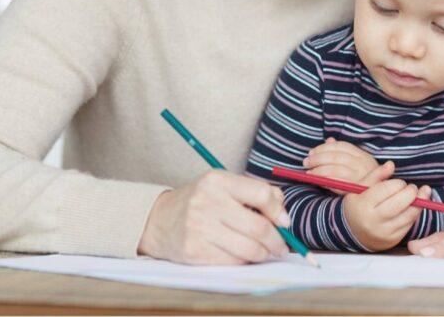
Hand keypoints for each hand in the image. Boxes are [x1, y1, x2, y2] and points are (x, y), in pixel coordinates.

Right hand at [137, 170, 291, 264]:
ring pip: (250, 249)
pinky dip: (244, 262)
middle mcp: (207, 202)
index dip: (278, 211)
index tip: (283, 222)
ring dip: (263, 254)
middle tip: (280, 246)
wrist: (160, 220)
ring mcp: (199, 228)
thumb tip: (284, 218)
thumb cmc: (200, 202)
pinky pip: (234, 263)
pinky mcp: (195, 251)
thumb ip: (255, 193)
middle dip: (277, 242)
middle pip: (259, 227)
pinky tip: (240, 255)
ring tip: (261, 252)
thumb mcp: (222, 186)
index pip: (262, 194)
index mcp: (217, 180)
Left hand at [303, 137, 379, 186]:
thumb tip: (329, 140)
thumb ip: (342, 152)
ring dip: (319, 170)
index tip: (311, 152)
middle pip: (336, 157)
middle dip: (318, 158)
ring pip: (336, 169)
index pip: (341, 146)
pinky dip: (325, 181)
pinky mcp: (356, 190)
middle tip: (306, 162)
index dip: (324, 148)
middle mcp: (364, 165)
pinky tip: (317, 181)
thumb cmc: (364, 179)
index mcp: (363, 155)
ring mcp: (361, 177)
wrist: (377, 200)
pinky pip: (337, 183)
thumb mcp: (356, 163)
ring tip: (309, 172)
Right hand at [344, 161, 428, 251]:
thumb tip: (391, 164)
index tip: (400, 182)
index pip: (386, 190)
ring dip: (418, 202)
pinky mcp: (394, 239)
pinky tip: (415, 205)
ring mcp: (384, 232)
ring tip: (420, 194)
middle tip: (412, 187)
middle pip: (399, 203)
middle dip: (411, 192)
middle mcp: (373, 220)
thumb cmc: (358, 205)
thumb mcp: (360, 188)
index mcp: (362, 205)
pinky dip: (415, 213)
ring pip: (408, 215)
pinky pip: (410, 224)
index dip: (398, 183)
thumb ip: (376, 175)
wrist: (355, 232)